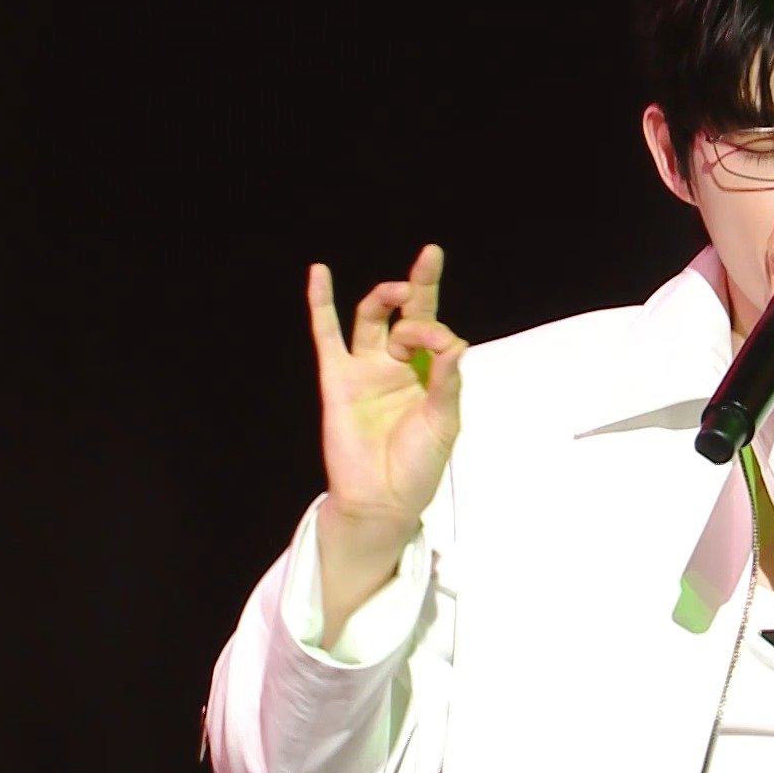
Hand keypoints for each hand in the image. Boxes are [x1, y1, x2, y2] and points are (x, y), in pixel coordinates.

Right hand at [306, 244, 467, 538]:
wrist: (383, 498)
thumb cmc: (418, 464)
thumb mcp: (444, 420)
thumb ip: (447, 380)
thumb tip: (454, 342)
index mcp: (427, 373)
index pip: (433, 328)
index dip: (437, 320)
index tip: (444, 341)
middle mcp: (396, 365)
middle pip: (406, 314)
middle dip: (417, 293)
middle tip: (425, 281)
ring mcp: (365, 370)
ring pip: (372, 318)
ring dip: (385, 296)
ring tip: (397, 289)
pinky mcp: (337, 380)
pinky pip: (327, 337)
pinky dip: (321, 304)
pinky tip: (319, 274)